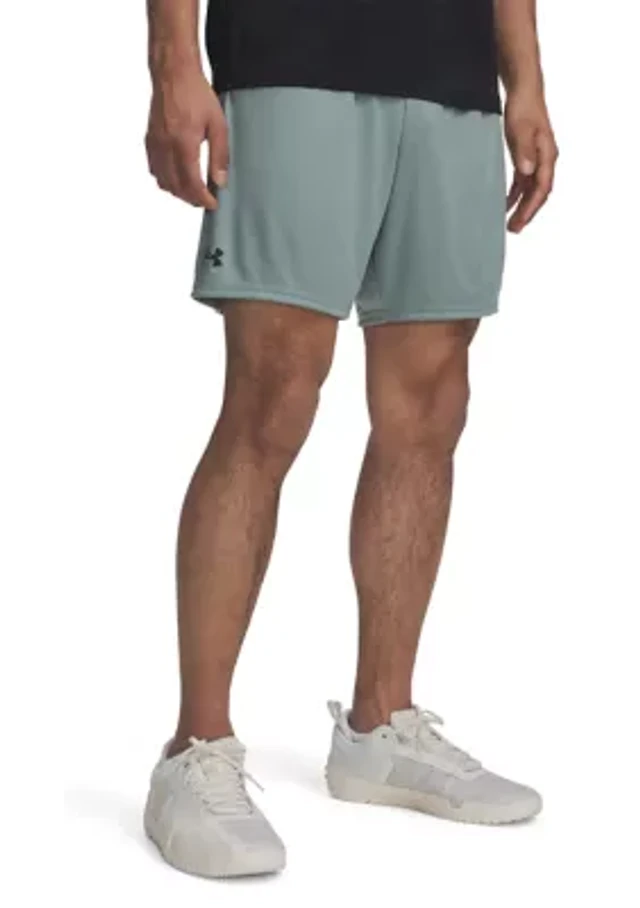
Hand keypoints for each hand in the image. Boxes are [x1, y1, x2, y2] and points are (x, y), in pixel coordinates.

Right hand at [146, 69, 227, 208]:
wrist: (173, 74)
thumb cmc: (195, 94)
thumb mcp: (217, 124)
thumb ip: (219, 155)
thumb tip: (220, 181)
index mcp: (183, 143)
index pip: (191, 184)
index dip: (203, 199)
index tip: (213, 204)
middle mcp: (165, 147)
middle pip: (176, 187)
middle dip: (191, 199)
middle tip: (205, 200)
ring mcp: (155, 144)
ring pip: (162, 181)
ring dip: (178, 191)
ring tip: (193, 191)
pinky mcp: (150, 140)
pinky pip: (154, 169)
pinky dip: (165, 179)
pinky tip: (176, 177)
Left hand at [504, 89, 558, 232]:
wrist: (523, 89)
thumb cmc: (523, 106)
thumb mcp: (520, 128)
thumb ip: (523, 150)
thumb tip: (528, 171)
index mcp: (547, 155)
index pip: (541, 188)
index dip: (531, 207)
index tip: (520, 221)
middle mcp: (545, 159)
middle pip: (538, 192)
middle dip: (527, 212)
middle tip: (514, 228)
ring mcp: (537, 158)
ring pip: (531, 189)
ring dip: (522, 205)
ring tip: (510, 222)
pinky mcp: (528, 155)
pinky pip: (524, 181)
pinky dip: (516, 193)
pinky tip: (506, 202)